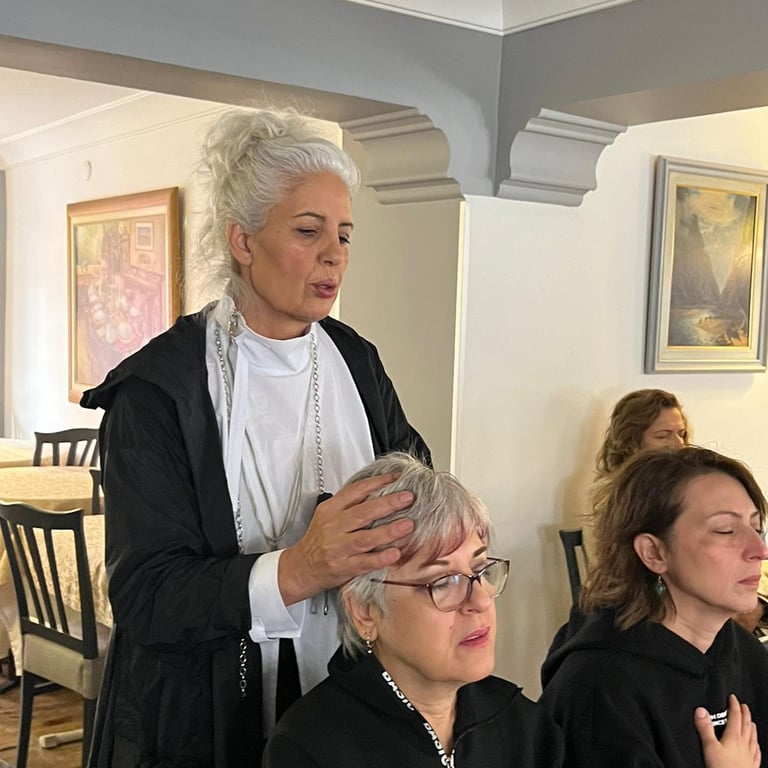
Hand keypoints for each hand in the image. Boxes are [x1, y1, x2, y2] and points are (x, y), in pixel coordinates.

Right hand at [278, 473, 414, 604]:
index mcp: (331, 510)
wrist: (300, 567)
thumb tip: (380, 489)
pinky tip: (395, 553)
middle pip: (363, 512)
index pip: (356, 491)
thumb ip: (349, 503)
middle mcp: (334, 527)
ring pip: (366, 538)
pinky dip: (381, 558)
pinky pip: (365, 562)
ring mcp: (339, 548)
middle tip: (408, 497)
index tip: (397, 478)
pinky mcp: (344, 567)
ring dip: (389, 531)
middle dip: (388, 504)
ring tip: (408, 525)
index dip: (378, 483)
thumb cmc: (319, 540)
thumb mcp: (328, 515)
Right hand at [694, 694, 759, 767]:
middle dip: (745, 714)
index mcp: (734, 738)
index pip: (735, 717)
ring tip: (751, 722)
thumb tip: (700, 711)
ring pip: (752, 737)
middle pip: (746, 725)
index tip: (733, 698)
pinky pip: (756, 752)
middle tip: (744, 706)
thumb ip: (705, 728)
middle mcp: (744, 745)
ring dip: (751, 727)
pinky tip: (756, 746)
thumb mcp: (709, 747)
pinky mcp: (751, 766)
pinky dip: (756, 745)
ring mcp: (749, 756)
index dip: (734, 705)